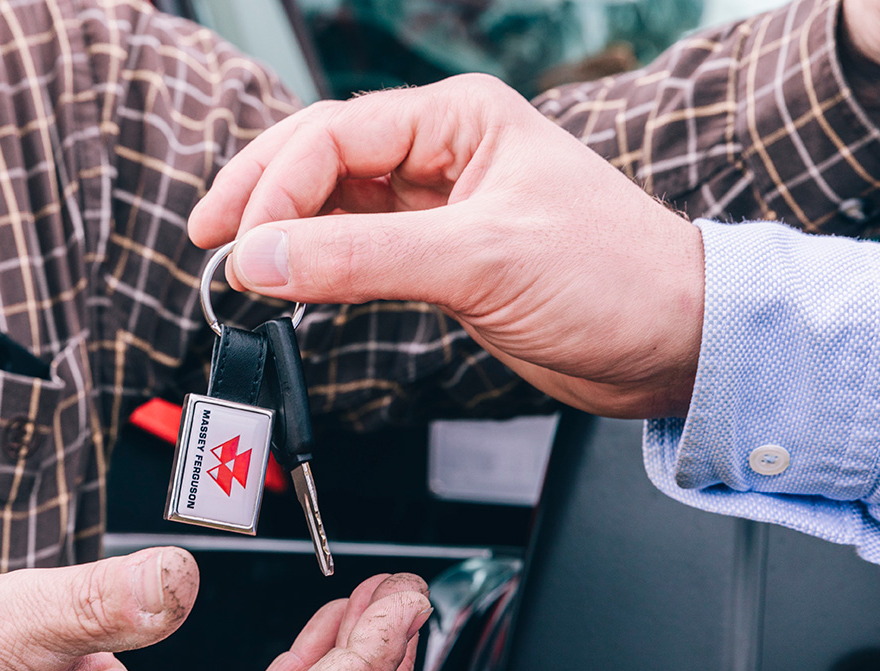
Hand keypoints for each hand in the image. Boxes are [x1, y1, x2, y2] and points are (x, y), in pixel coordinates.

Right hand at [188, 76, 704, 419]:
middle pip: (320, 159)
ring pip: (333, 207)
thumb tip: (264, 258)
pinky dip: (317, 269)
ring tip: (237, 268)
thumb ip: (364, 259)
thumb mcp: (481, 259)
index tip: (243, 249)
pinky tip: (290, 286)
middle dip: (260, 197)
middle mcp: (443, 152)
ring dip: (284, 235)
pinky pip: (357, 253)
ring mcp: (437, 207)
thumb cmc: (617, 277)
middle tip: (207, 239)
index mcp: (458, 119)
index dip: (276, 190)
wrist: (673, 342)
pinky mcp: (440, 259)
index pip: (334, 138)